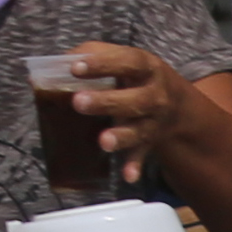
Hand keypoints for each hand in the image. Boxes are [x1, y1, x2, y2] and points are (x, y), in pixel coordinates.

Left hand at [57, 41, 193, 184]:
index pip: (126, 62)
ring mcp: (155, 120)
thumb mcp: (121, 57)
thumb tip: (53, 64)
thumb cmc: (135, 74)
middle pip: (135, 100)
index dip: (102, 64)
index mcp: (145, 67)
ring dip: (121, 137)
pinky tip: (127, 176)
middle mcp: (155, 95)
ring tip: (102, 141)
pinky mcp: (151, 141)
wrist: (177, 104)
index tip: (75, 68)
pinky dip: (134, 165)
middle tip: (78, 102)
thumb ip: (91, 55)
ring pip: (139, 130)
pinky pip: (143, 155)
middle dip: (107, 102)